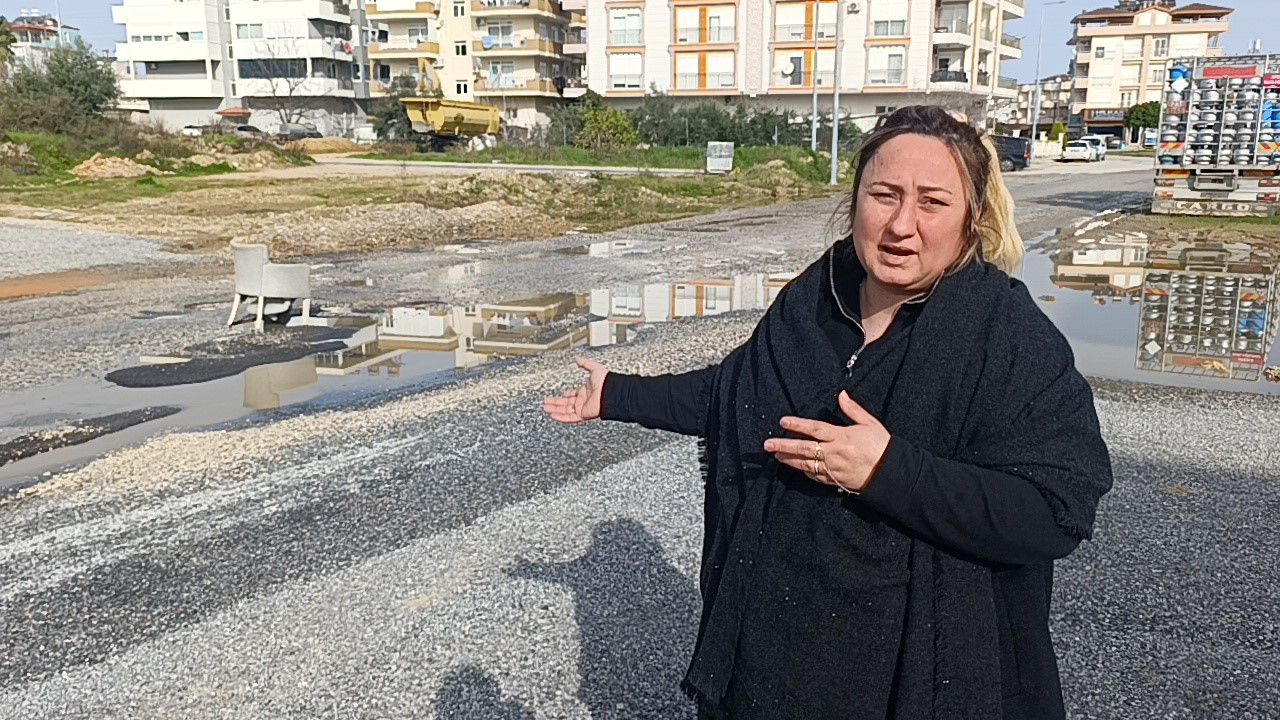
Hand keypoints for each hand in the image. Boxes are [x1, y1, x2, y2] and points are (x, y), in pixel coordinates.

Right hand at [543, 357, 607, 423]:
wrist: (612, 392)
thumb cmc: (607, 381)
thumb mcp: (594, 368)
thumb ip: (586, 364)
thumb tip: (578, 358)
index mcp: (586, 391)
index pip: (573, 395)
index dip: (565, 395)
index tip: (560, 395)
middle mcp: (584, 400)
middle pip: (567, 404)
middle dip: (556, 403)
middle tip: (546, 403)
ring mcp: (583, 408)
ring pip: (566, 411)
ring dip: (555, 410)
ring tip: (545, 408)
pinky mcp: (583, 414)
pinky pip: (570, 418)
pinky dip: (560, 417)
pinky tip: (552, 415)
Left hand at [762, 391, 891, 493]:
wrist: (890, 474)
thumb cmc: (881, 446)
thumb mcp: (870, 424)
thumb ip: (853, 410)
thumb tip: (841, 395)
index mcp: (842, 437)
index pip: (815, 429)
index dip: (798, 425)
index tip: (783, 421)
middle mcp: (834, 453)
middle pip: (804, 448)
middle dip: (784, 445)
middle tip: (768, 444)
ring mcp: (833, 468)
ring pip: (805, 464)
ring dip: (789, 460)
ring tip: (775, 455)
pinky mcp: (835, 480)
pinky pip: (815, 475)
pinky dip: (804, 470)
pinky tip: (795, 466)